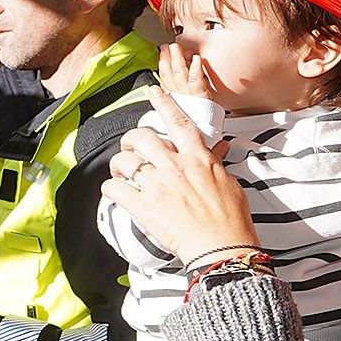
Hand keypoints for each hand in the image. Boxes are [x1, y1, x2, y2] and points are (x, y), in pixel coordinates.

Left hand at [105, 91, 256, 262]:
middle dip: (130, 140)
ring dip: (118, 165)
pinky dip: (111, 189)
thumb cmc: (230, 220)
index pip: (178, 122)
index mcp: (198, 158)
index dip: (164, 103)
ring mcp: (158, 185)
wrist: (221, 247)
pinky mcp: (143, 206)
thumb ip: (216, 163)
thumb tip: (218, 148)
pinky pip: (114, 189)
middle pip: (142, 137)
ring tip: (121, 174)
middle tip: (130, 150)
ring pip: (124, 160)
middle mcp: (175, 166)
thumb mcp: (229, 183)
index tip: (153, 92)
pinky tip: (115, 192)